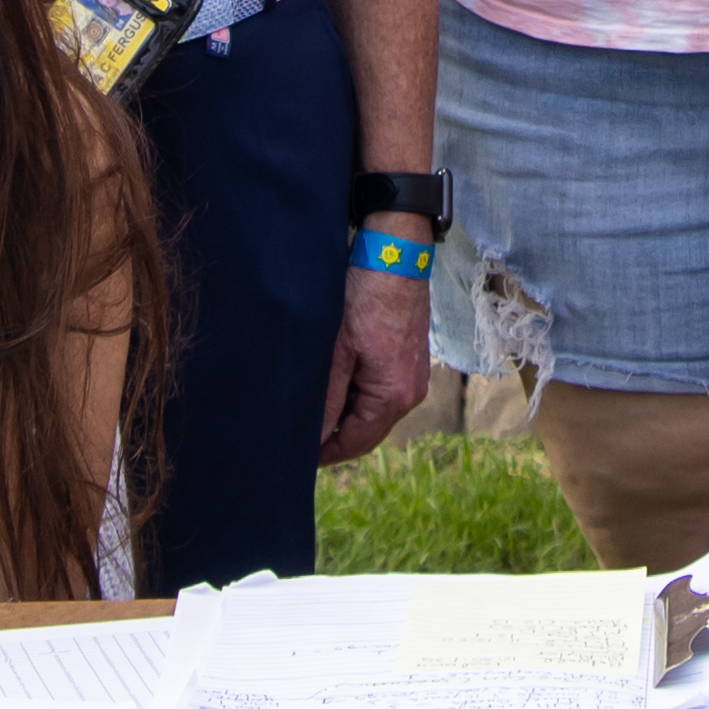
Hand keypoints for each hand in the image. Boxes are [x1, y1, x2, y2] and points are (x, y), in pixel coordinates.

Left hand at [318, 261, 435, 466]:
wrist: (395, 255)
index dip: (324, 453)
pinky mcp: (409, 360)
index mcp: (394, 396)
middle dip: (334, 433)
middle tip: (298, 427)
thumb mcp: (336, 352)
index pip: (356, 443)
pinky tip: (335, 376)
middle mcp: (411, 392)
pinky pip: (381, 391)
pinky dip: (356, 392)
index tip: (295, 453)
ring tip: (313, 397)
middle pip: (366, 431)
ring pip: (372, 411)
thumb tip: (313, 440)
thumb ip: (325, 400)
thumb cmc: (365, 298)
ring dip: (344, 411)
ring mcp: (413, 376)